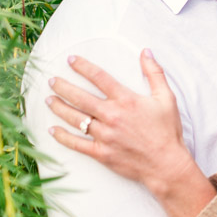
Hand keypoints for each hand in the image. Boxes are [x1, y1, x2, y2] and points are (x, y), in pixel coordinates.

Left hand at [47, 50, 194, 192]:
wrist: (166, 164)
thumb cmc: (167, 131)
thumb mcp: (166, 98)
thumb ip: (155, 73)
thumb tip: (145, 52)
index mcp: (126, 100)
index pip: (99, 78)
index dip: (83, 67)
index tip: (70, 60)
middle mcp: (111, 116)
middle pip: (80, 97)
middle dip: (63, 87)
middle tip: (52, 81)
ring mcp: (104, 135)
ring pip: (75, 119)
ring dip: (59, 108)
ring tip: (49, 100)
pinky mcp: (101, 153)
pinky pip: (77, 144)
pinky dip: (63, 137)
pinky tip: (52, 130)